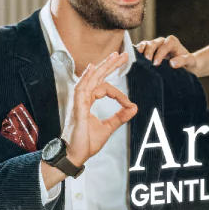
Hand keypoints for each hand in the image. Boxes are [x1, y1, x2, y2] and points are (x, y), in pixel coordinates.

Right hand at [65, 52, 137, 167]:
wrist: (74, 156)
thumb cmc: (86, 142)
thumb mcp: (108, 128)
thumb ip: (120, 117)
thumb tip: (134, 107)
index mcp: (87, 102)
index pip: (104, 88)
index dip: (119, 93)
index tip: (128, 103)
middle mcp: (82, 99)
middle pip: (96, 77)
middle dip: (110, 64)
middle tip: (122, 53)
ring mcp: (78, 103)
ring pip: (90, 80)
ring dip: (102, 67)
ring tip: (114, 56)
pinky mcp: (77, 110)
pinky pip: (81, 91)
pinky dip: (86, 79)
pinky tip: (92, 69)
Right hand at [136, 35, 197, 71]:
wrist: (186, 65)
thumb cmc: (188, 63)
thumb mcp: (190, 62)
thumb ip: (183, 61)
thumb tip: (172, 63)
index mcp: (172, 42)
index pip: (164, 46)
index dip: (159, 54)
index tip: (156, 64)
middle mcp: (162, 41)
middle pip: (153, 43)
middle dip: (149, 51)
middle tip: (147, 61)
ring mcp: (155, 44)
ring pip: (146, 44)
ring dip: (141, 50)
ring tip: (137, 58)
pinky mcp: (149, 49)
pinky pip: (142, 47)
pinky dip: (137, 51)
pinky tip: (133, 57)